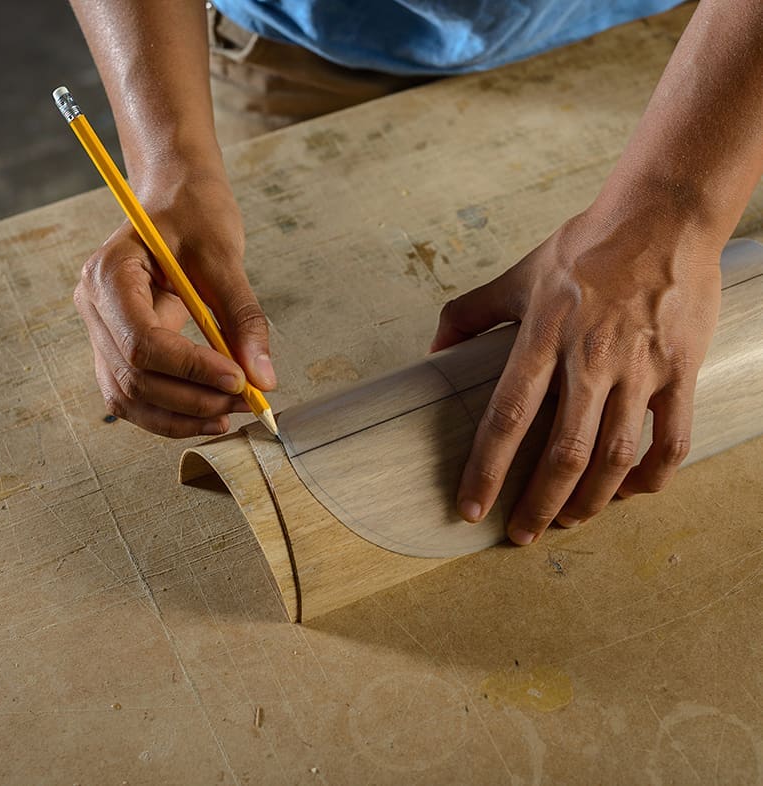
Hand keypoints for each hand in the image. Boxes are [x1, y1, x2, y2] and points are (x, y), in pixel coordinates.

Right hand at [74, 171, 275, 436]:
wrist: (177, 201)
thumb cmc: (194, 215)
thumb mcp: (225, 258)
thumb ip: (244, 318)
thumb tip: (263, 378)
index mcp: (111, 274)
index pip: (142, 341)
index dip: (191, 368)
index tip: (239, 379)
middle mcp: (95, 307)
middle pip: (134, 377)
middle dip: (192, 399)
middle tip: (245, 401)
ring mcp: (101, 331)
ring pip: (129, 397)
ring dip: (182, 416)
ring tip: (233, 413)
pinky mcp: (118, 349)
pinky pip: (136, 396)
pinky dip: (172, 413)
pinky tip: (210, 414)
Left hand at [431, 205, 721, 544]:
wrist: (663, 215)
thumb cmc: (586, 246)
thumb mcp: (518, 274)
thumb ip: (469, 313)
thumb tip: (433, 351)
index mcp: (543, 335)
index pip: (507, 416)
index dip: (486, 469)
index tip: (469, 507)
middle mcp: (590, 358)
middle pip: (562, 452)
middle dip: (536, 504)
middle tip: (519, 534)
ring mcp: (640, 368)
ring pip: (615, 457)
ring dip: (589, 502)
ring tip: (565, 521)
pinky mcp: (680, 371)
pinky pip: (671, 441)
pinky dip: (649, 478)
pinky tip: (628, 493)